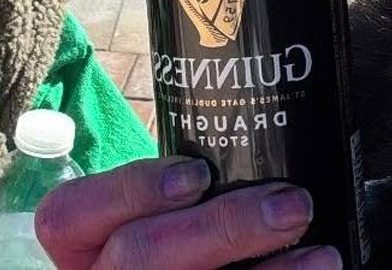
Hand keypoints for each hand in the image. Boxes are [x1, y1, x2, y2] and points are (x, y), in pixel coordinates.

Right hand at [35, 156, 340, 269]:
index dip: (132, 190)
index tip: (199, 172)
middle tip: (290, 203)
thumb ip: (177, 192)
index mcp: (78, 248)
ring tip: (323, 255)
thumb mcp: (149, 215)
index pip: (68, 215)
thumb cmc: (170, 241)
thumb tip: (256, 135)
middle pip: (139, 256)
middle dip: (221, 228)